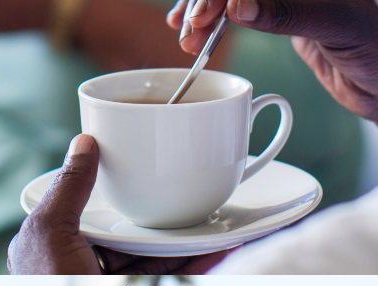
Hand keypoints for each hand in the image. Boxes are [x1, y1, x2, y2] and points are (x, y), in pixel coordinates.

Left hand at [7, 134, 230, 274]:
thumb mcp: (49, 229)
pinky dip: (193, 265)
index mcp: (55, 240)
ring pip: (150, 254)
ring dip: (184, 240)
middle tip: (192, 196)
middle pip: (126, 230)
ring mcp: (105, 281)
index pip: (90, 208)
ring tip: (215, 222)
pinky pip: (164, 277)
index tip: (148, 173)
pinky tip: (217, 252)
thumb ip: (68, 188)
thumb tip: (84, 142)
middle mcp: (80, 260)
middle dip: (159, 217)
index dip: (118, 191)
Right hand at [168, 0, 377, 121]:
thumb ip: (290, 13)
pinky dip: (211, 20)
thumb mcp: (339, 25)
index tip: (208, 16)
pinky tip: (193, 30)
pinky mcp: (278, 11)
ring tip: (187, 40)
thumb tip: (238, 8)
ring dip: (201, 14)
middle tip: (191, 33)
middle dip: (205, 2)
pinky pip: (234, 9)